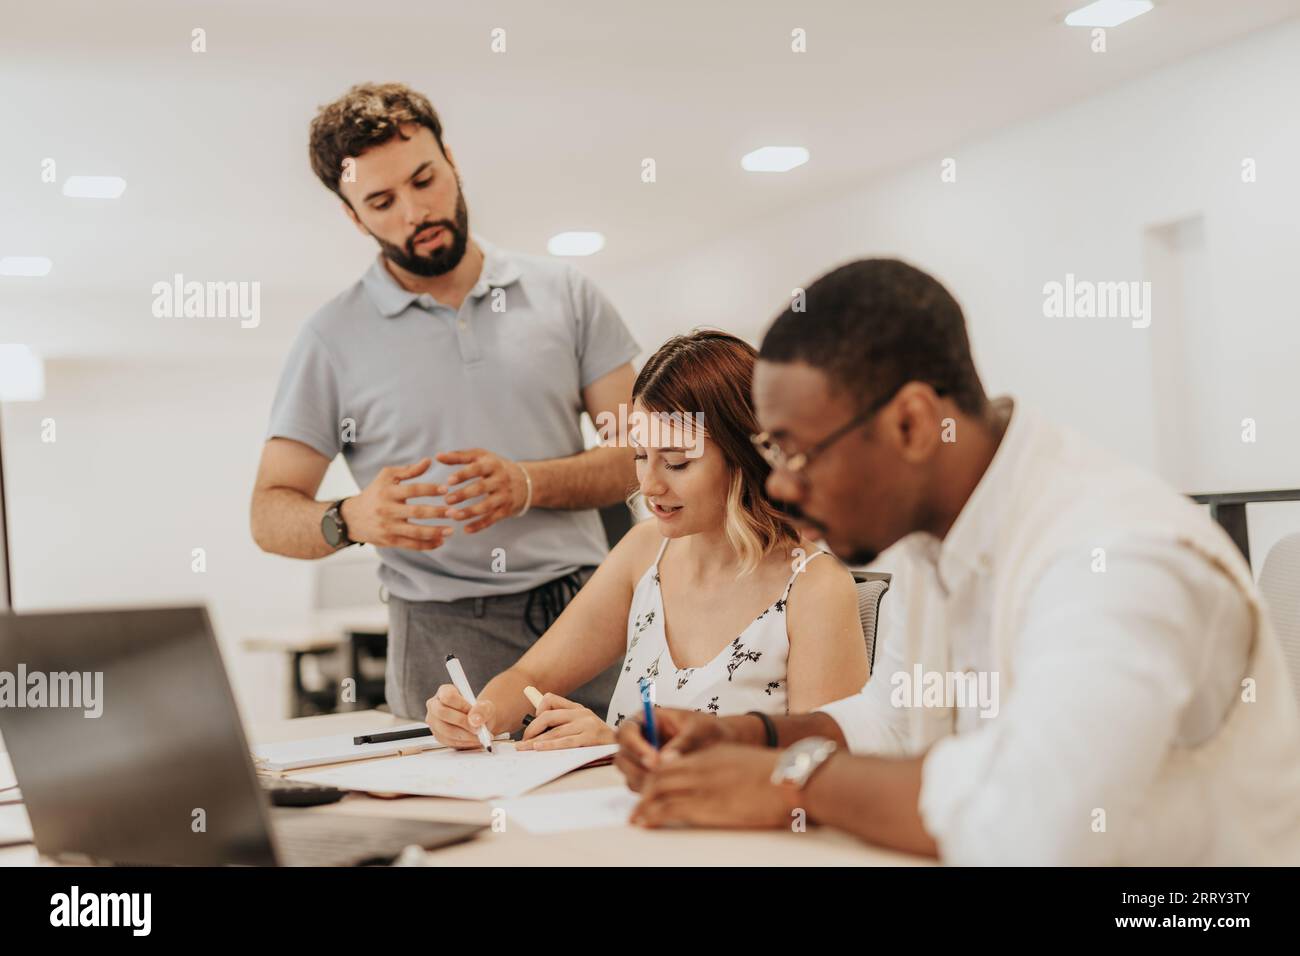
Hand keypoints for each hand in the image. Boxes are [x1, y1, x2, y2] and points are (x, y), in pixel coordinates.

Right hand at [340, 458, 450, 549]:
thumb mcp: (386, 477)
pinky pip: (411, 545)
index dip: (430, 489)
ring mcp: (389, 527)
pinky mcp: (390, 541)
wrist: (351, 518)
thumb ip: (409, 470)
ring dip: (435, 532)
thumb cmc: (374, 493)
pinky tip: (440, 541)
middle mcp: (388, 510)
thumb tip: (429, 461)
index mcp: (388, 492)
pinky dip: (427, 545)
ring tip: (451, 530)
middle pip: (417, 512)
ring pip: (416, 532)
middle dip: (437, 512)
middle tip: (454, 512)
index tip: (446, 490)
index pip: (413, 490)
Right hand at [424, 684, 497, 749]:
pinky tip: (474, 740)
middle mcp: (435, 705)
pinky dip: (464, 743)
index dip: (461, 705)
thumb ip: (482, 710)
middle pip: (443, 713)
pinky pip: (449, 741)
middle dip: (463, 722)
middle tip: (478, 728)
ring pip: (446, 730)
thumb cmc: (479, 711)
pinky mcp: (438, 736)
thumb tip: (474, 720)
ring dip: (466, 735)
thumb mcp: (486, 706)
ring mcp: (434, 722)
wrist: (478, 722)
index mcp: (444, 691)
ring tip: (480, 736)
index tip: (473, 711)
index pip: (448, 696)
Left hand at [437, 448, 527, 533]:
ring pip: (486, 506)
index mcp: (493, 464)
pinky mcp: (506, 510)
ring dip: (469, 512)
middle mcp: (501, 480)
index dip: (463, 475)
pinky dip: (479, 525)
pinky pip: (492, 519)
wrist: (525, 481)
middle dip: (464, 495)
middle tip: (446, 500)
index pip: (477, 469)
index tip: (448, 481)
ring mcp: (504, 496)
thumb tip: (437, 456)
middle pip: (481, 488)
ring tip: (452, 516)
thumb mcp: (481, 457)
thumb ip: (459, 456)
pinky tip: (465, 529)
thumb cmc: (494, 467)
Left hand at [516, 693, 614, 750]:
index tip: (531, 726)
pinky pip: (566, 742)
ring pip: (555, 731)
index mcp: (576, 708)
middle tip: (523, 742)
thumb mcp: (582, 725)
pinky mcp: (591, 737)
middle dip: (532, 729)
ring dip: (536, 741)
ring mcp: (587, 724)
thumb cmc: (597, 738)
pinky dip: (550, 745)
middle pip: (548, 716)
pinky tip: (539, 748)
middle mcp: (581, 713)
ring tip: (524, 748)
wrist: (622, 746)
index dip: (537, 710)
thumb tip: (536, 732)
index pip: (550, 699)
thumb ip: (563, 724)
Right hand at [613, 707, 738, 791]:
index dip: (635, 746)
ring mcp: (640, 760)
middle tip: (663, 776)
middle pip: (622, 756)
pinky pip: (639, 787)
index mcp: (646, 720)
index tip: (653, 759)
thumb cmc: (709, 731)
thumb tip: (664, 760)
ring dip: (645, 781)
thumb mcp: (699, 731)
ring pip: (629, 774)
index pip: (626, 731)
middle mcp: (638, 740)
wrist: (720, 746)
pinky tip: (672, 788)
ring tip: (671, 782)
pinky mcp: (646, 776)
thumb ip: (682, 743)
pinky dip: (651, 791)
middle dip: (640, 768)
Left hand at [631, 744, 788, 829]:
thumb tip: (723, 783)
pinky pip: (667, 809)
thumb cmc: (775, 774)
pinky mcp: (703, 805)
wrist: (787, 778)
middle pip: (660, 775)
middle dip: (645, 790)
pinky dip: (650, 815)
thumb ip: (726, 769)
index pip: (672, 762)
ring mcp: (700, 785)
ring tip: (635, 818)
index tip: (650, 787)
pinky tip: (643, 822)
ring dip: (642, 805)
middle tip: (637, 804)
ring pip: (657, 791)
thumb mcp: (744, 764)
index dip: (656, 775)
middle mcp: (699, 766)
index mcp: (710, 755)